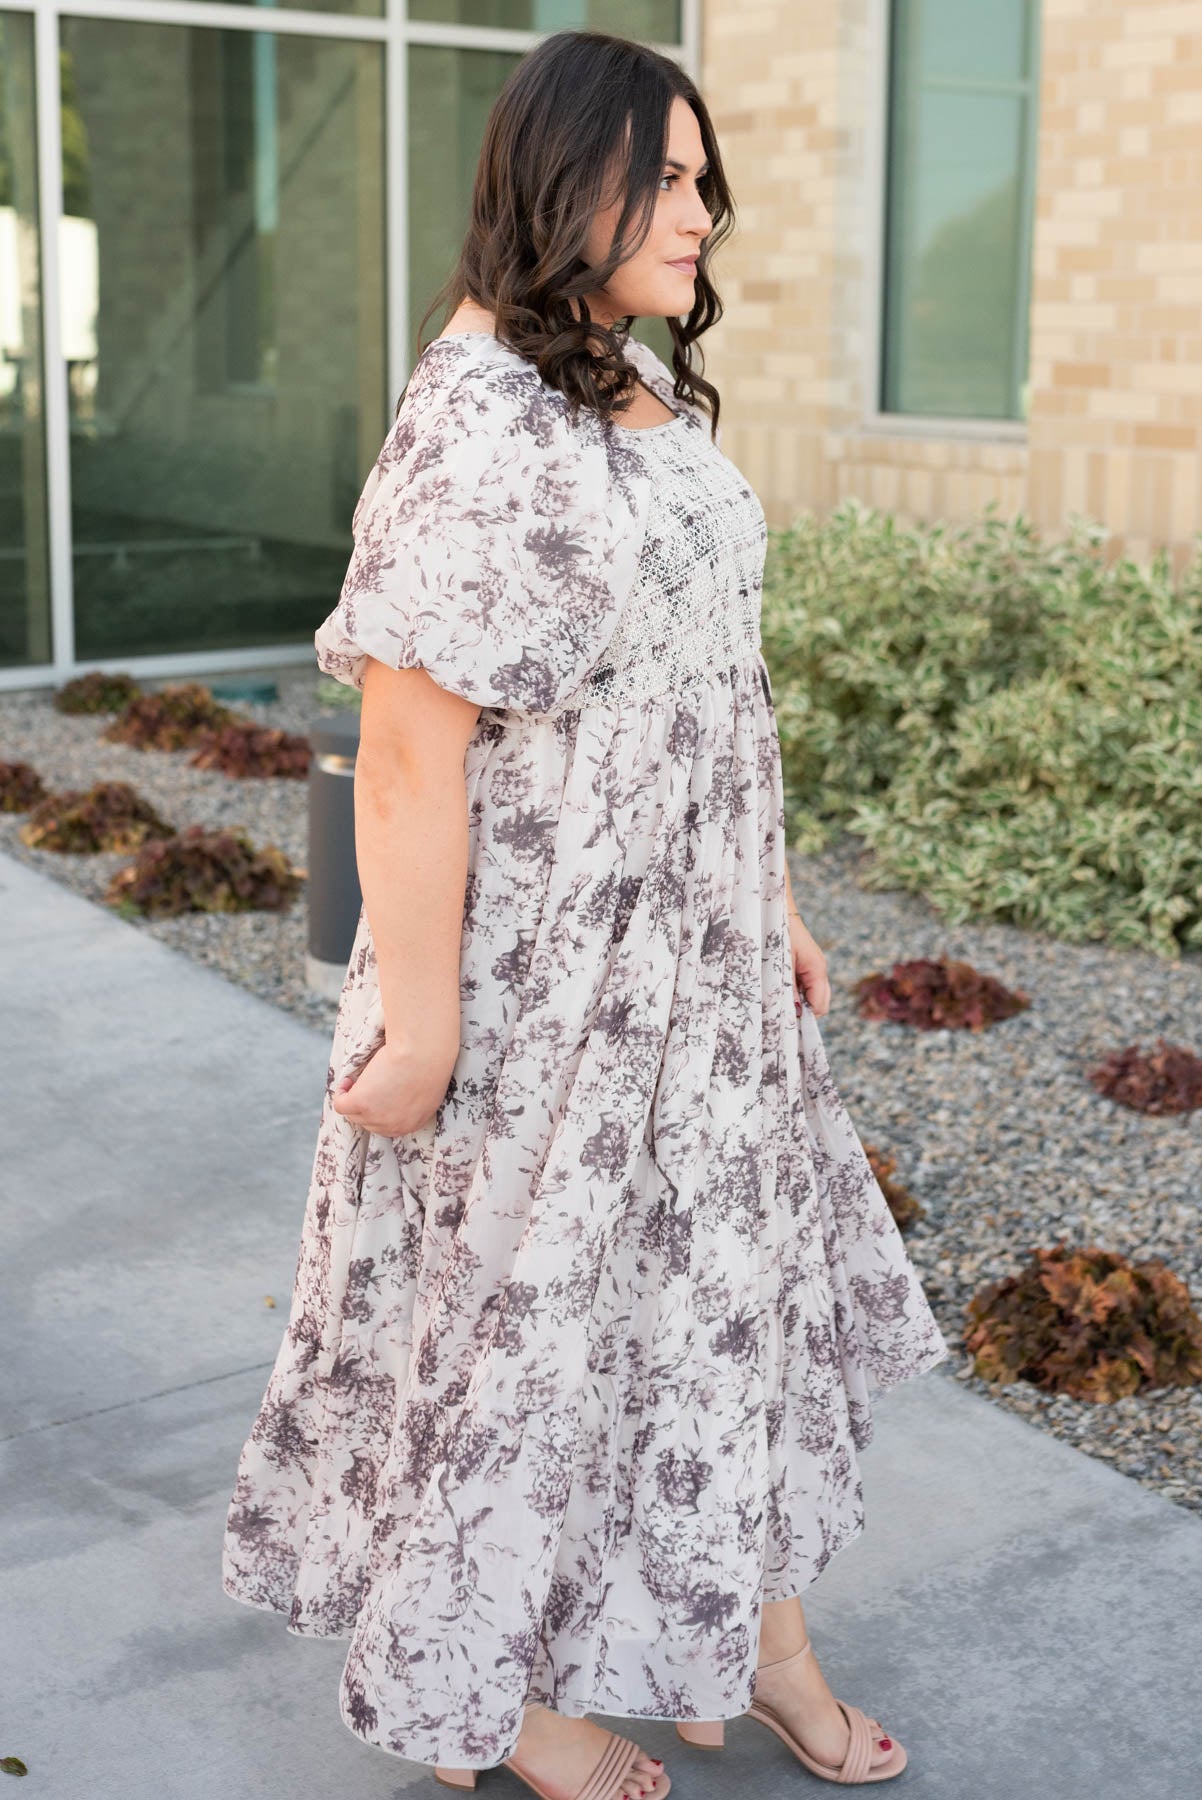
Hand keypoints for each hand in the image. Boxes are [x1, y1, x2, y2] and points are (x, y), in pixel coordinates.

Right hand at [330, 1032, 456, 1135]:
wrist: (423, 1053)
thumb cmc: (430, 1059)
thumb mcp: (429, 1086)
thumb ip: (415, 1097)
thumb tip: (397, 1091)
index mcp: (414, 1122)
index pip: (390, 1125)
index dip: (381, 1108)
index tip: (380, 1092)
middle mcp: (394, 1126)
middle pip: (370, 1122)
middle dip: (367, 1104)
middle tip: (369, 1083)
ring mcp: (376, 1117)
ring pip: (353, 1114)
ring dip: (353, 1098)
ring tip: (359, 1080)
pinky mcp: (361, 1103)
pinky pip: (341, 1105)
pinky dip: (341, 1093)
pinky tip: (349, 1080)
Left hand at [787, 905, 830, 1017]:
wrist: (775, 907)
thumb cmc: (778, 931)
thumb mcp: (781, 963)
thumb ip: (788, 988)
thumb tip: (795, 1013)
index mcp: (817, 969)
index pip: (819, 1006)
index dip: (804, 1018)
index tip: (786, 1026)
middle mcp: (819, 970)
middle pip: (819, 1004)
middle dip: (803, 1012)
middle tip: (780, 1015)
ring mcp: (812, 967)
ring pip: (811, 996)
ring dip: (797, 1002)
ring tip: (777, 1001)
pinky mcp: (803, 964)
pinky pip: (804, 986)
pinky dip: (794, 992)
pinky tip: (778, 989)